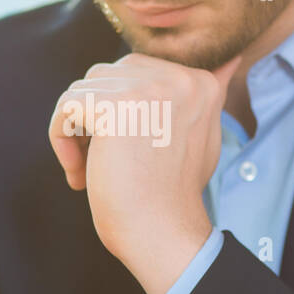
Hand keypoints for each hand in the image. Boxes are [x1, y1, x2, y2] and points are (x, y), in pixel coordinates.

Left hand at [49, 52, 239, 293]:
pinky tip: (78, 176)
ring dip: (77, 131)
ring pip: (83, 89)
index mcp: (199, 82)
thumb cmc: (174, 195)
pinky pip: (66, 106)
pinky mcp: (113, 105)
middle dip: (94, 116)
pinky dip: (62, 141)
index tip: (126, 153)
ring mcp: (145, 88)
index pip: (136, 73)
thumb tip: (231, 60)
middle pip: (107, 75)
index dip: (119, 112)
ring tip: (87, 170)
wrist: (163, 233)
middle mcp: (177, 77)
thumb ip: (199, 101)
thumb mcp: (202, 137)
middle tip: (99, 162)